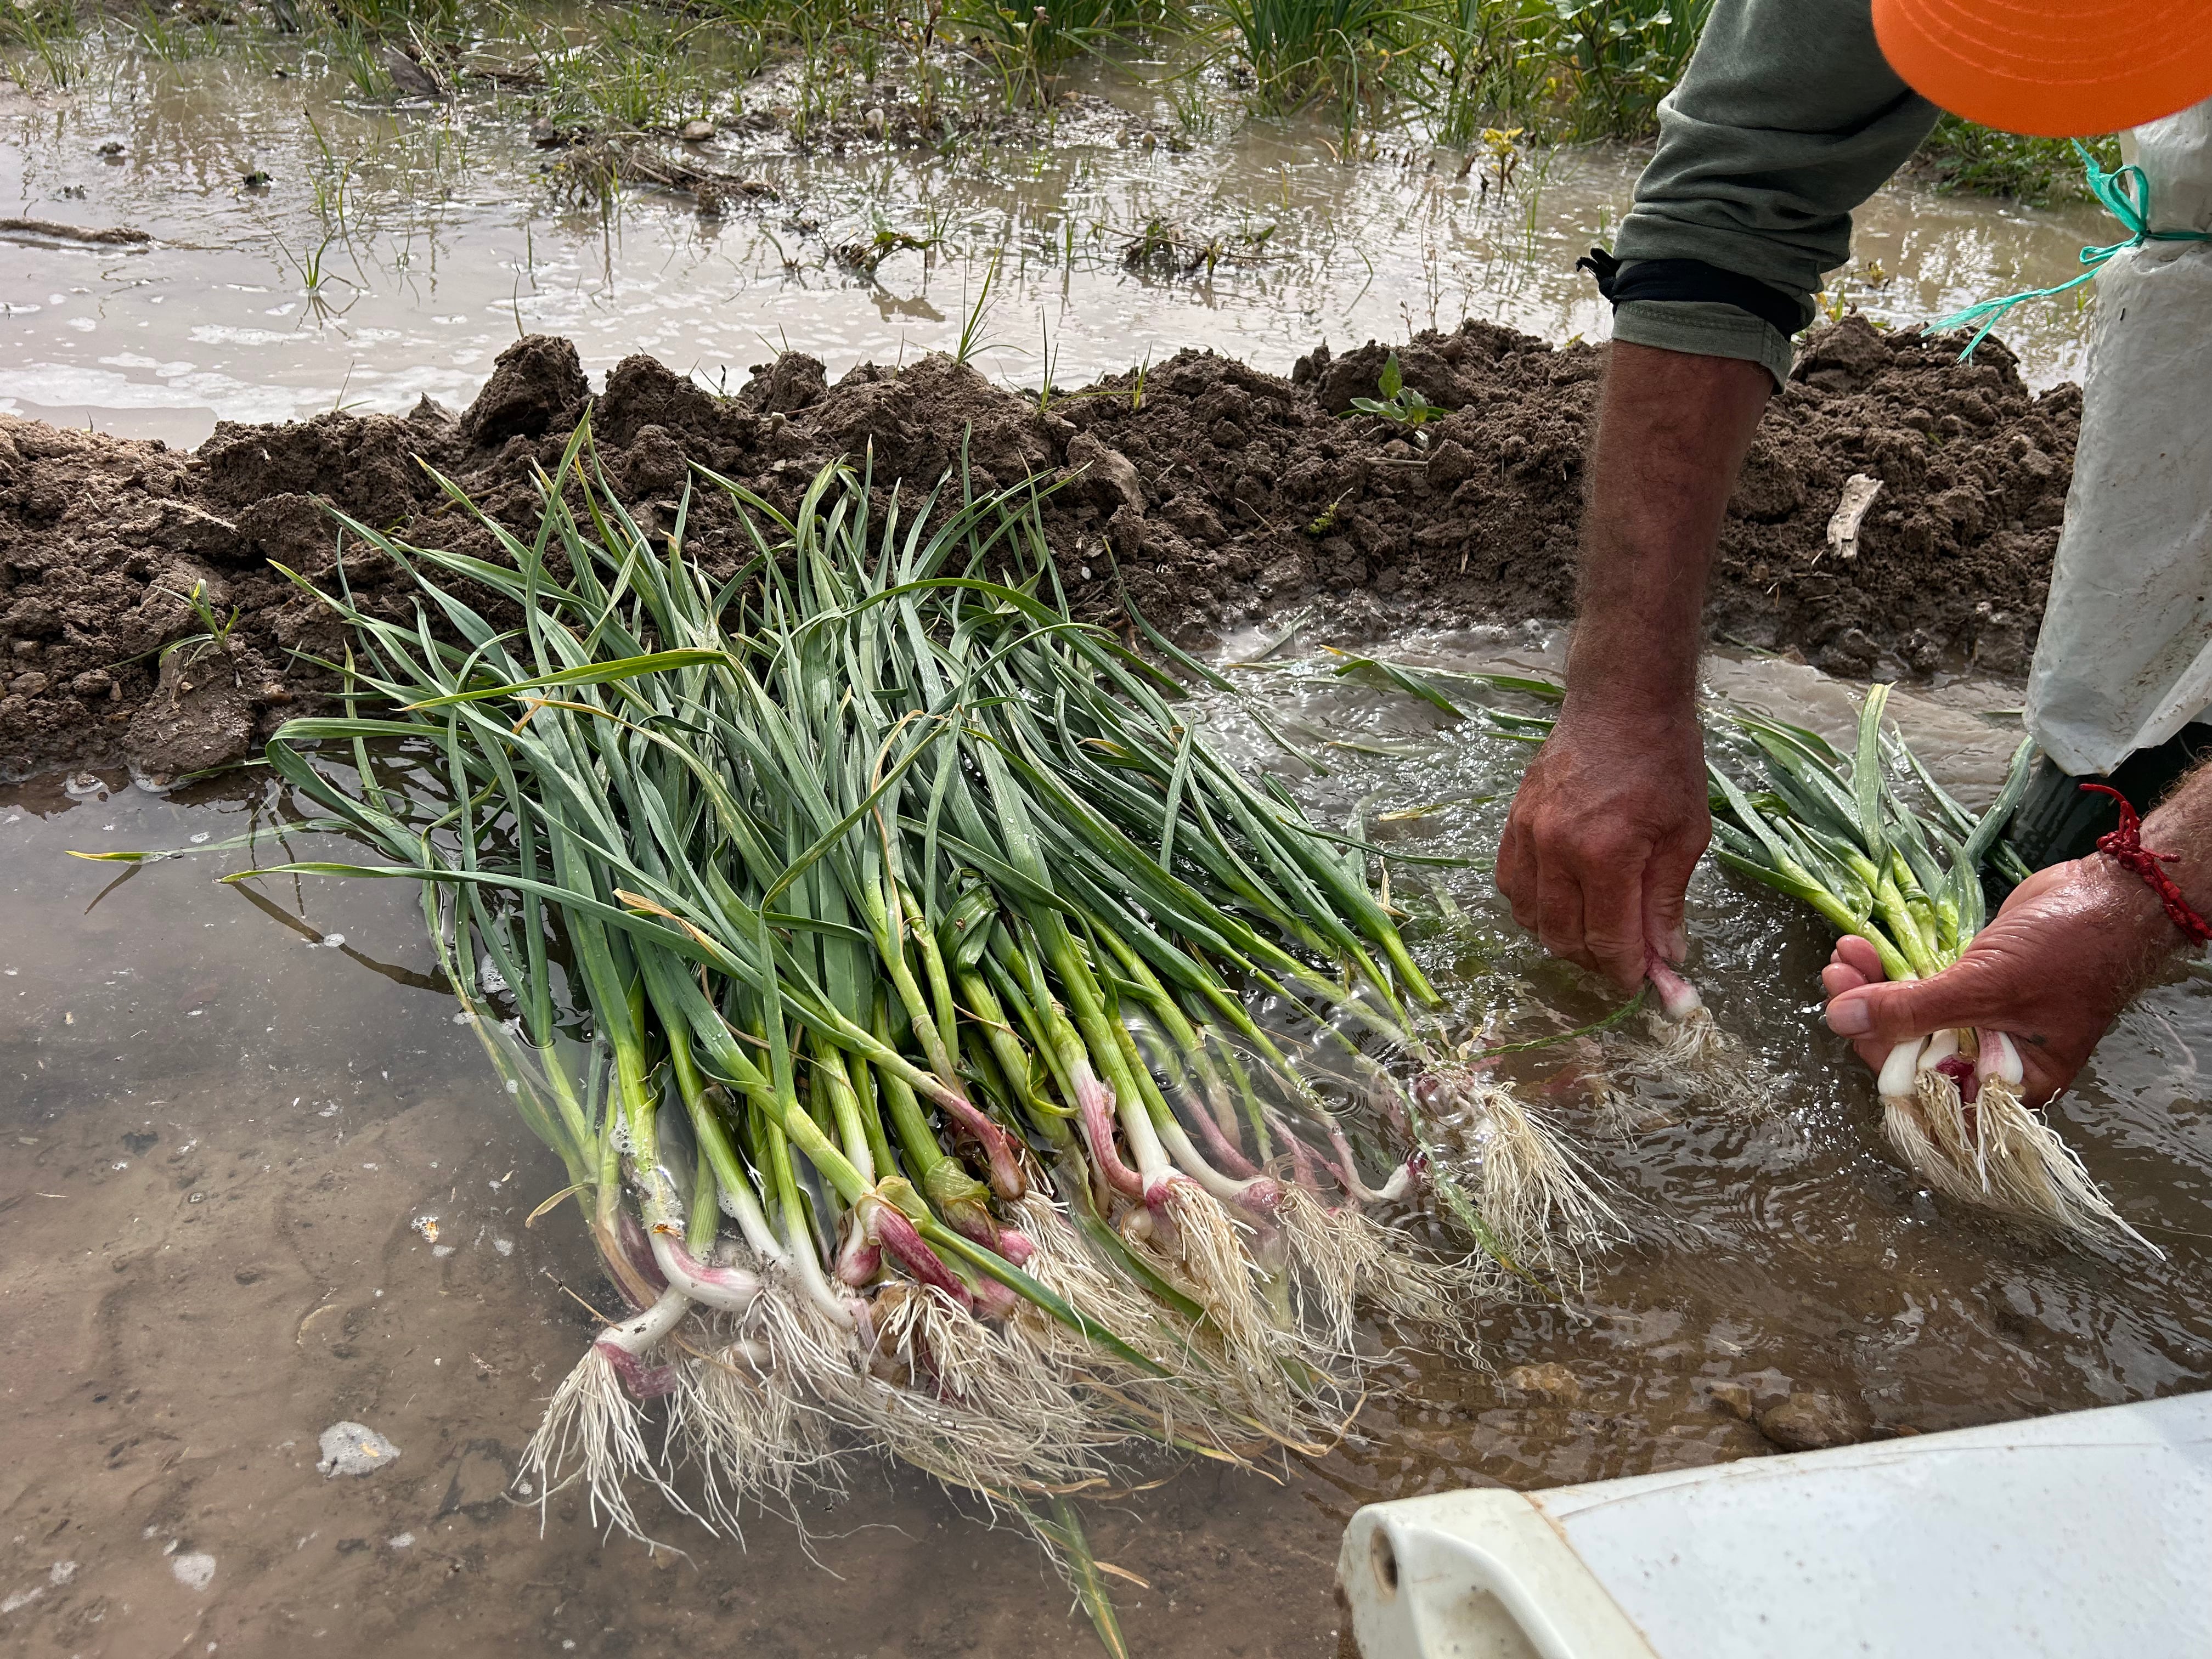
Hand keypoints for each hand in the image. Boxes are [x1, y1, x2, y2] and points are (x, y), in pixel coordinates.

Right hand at [1496, 706, 1709, 989]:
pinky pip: (1509, 883)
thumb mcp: (1686, 834)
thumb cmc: (1665, 763)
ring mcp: (1528, 834)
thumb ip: (1668, 901)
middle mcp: (1557, 849)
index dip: (1626, 971)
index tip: (1642, 982)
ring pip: (1529, 917)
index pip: (1608, 940)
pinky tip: (1558, 903)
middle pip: (1563, 937)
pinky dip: (1531, 907)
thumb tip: (1667, 958)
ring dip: (1560, 938)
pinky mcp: (1513, 821)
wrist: (1621, 701)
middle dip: (1595, 961)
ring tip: (1591, 932)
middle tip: (1623, 959)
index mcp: (1606, 854)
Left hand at [1820, 856, 2184, 1105]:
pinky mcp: (1973, 982)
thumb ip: (1913, 1010)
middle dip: (1868, 1014)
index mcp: (2009, 1082)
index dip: (1883, 1059)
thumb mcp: (1987, 986)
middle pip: (1910, 1050)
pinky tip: (1862, 948)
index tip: (1848, 1020)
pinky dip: (1891, 970)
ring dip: (1871, 987)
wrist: (2112, 896)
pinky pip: (1921, 986)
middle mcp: (1991, 1057)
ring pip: (1910, 1014)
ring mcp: (1981, 1017)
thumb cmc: (2071, 953)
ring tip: (1844, 955)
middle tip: (1836, 978)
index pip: (1928, 1090)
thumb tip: (1842, 1020)